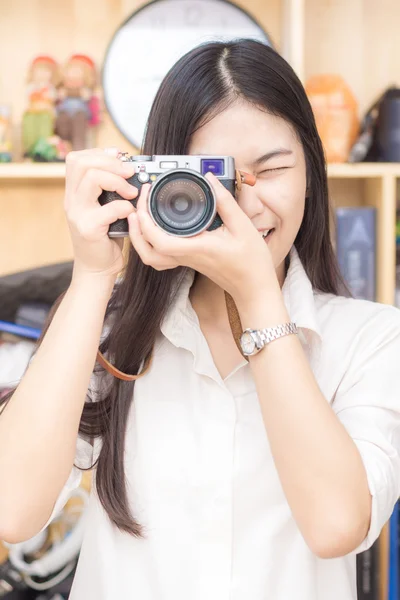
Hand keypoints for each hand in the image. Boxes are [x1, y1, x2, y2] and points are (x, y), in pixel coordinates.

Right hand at [64, 148, 139, 279]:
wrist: (97, 268)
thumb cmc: (105, 237)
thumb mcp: (104, 208)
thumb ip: (109, 190)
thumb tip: (128, 167)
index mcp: (74, 193)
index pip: (77, 159)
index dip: (99, 154)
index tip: (119, 157)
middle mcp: (71, 201)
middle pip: (82, 163)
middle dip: (110, 163)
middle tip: (130, 172)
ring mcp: (77, 214)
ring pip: (91, 178)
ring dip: (117, 180)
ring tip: (131, 192)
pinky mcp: (88, 229)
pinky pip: (108, 208)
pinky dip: (124, 206)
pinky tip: (130, 213)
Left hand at [128, 172, 278, 305]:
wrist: (254, 287)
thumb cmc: (251, 261)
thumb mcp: (243, 226)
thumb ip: (224, 201)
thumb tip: (209, 178)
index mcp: (196, 248)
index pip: (159, 240)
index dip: (145, 221)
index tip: (146, 197)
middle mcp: (186, 257)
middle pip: (147, 250)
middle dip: (136, 227)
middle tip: (139, 203)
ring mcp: (185, 261)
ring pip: (151, 257)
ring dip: (139, 238)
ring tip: (140, 215)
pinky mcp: (188, 261)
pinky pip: (161, 257)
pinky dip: (150, 244)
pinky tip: (154, 228)